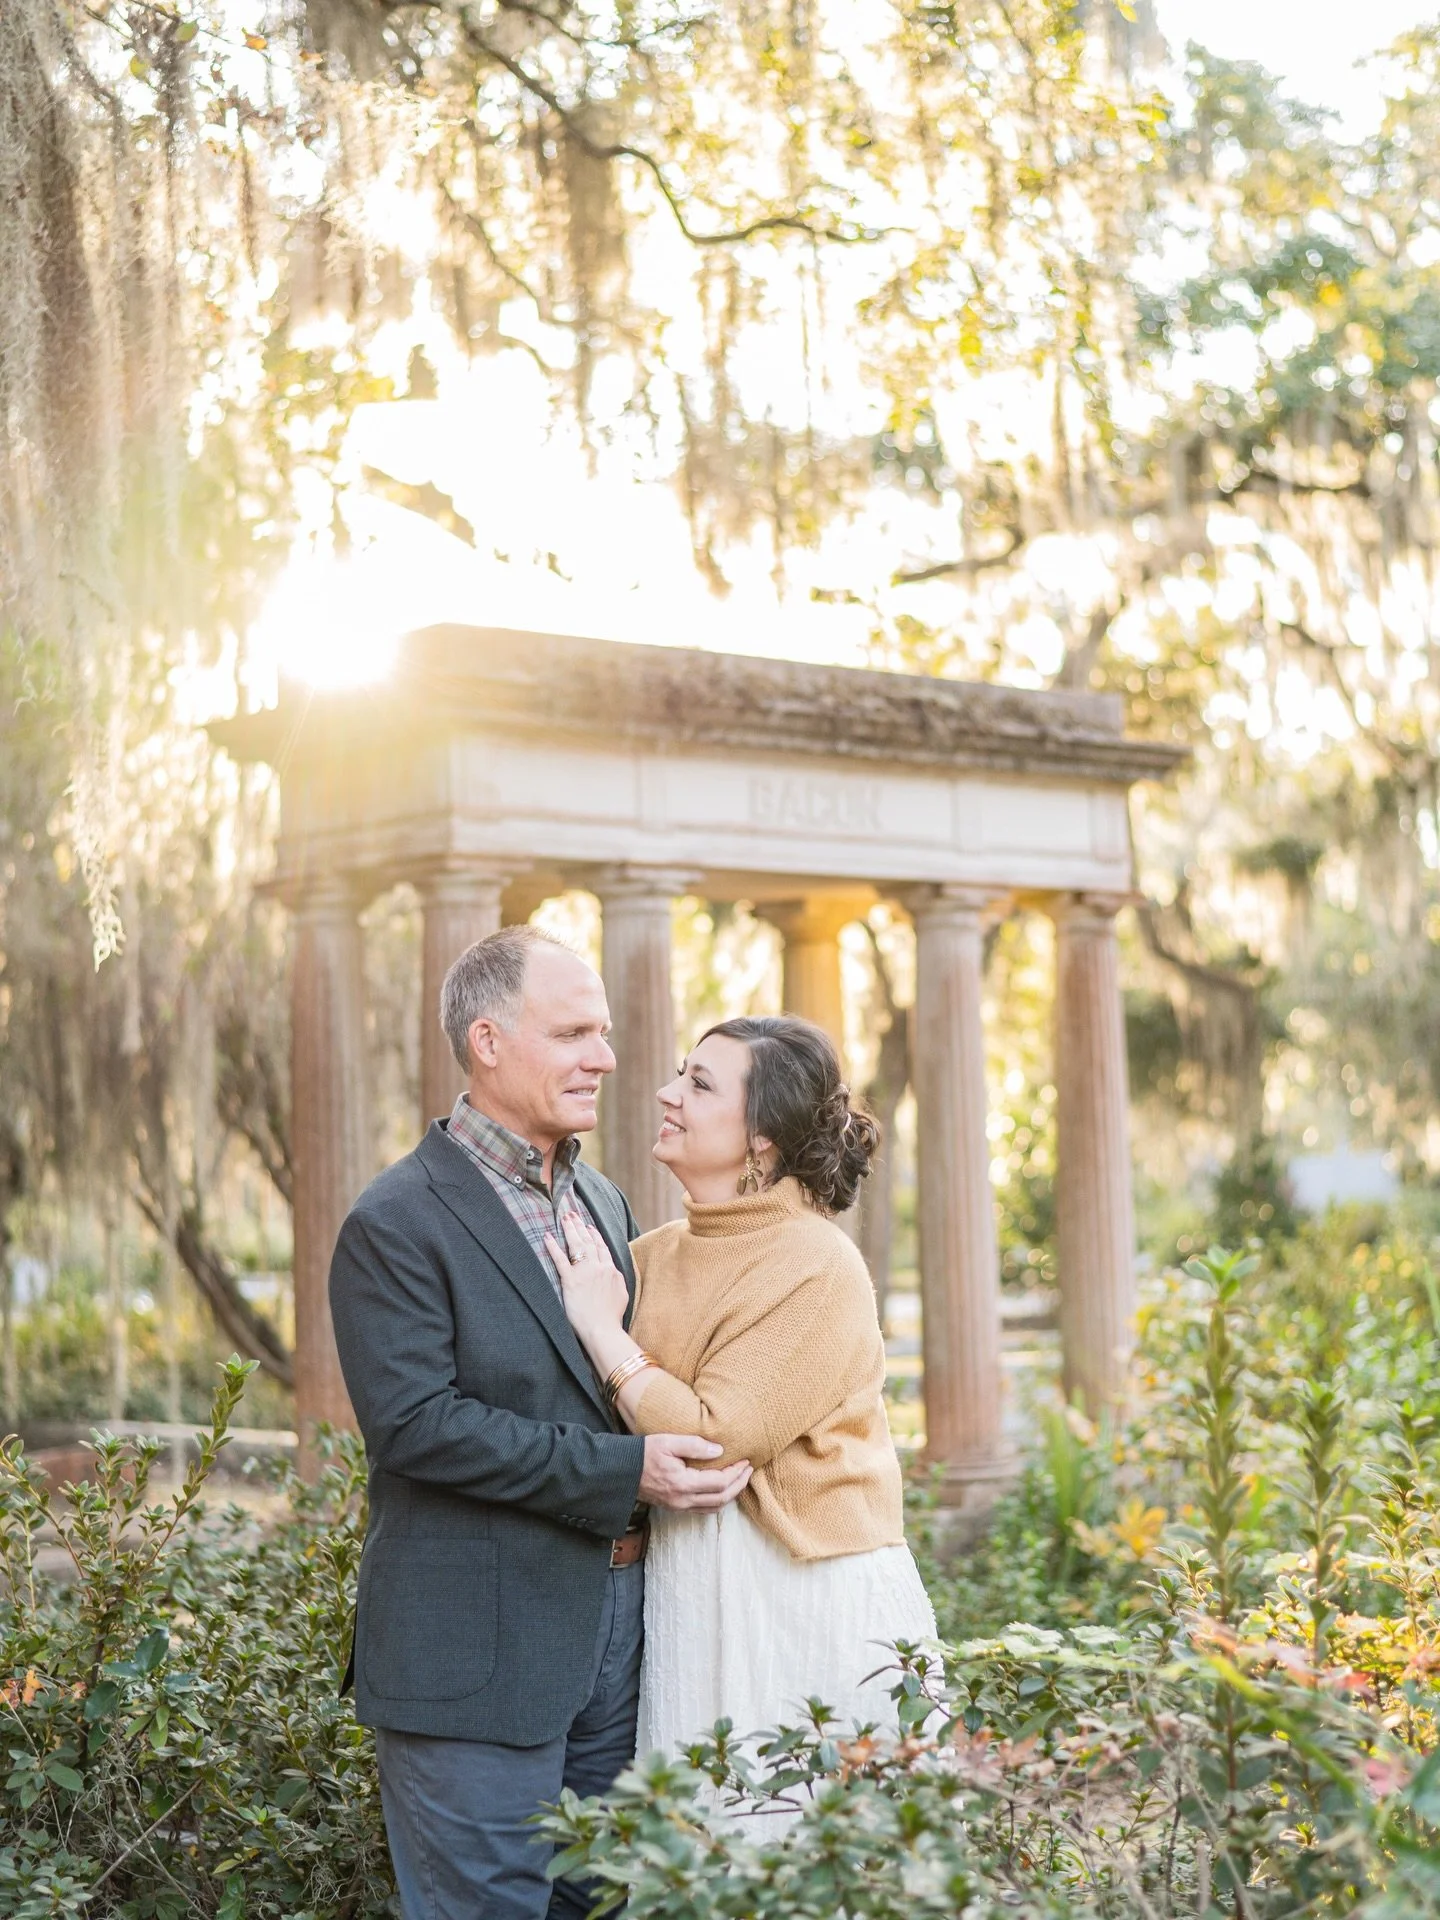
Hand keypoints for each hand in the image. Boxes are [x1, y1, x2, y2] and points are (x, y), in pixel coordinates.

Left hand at [545, 1212, 627, 1340]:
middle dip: (580, 1226)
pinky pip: (560, 1260)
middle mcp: (598, 1267)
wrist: (603, 1328)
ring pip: (576, 1245)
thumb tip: (614, 1272)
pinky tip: (547, 1237)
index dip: (594, 1235)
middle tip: (572, 1214)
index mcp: (611, 1270)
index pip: (601, 1247)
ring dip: (570, 1230)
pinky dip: (553, 1247)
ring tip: (564, 1218)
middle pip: (588, 1241)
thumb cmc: (612, 1316)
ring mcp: (584, 1273)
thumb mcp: (622, 1294)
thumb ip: (617, 1279)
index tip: (589, 1226)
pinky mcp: (570, 1281)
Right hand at [638, 1434, 752, 1510]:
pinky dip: (718, 1501)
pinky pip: (704, 1509)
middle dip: (739, 1484)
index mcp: (682, 1483)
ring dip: (731, 1495)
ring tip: (740, 1479)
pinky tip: (722, 1489)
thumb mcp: (668, 1442)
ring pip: (714, 1507)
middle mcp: (683, 1500)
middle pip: (721, 1498)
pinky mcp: (675, 1507)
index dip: (736, 1473)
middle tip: (749, 1470)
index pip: (719, 1482)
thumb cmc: (643, 1453)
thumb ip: (694, 1445)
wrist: (621, 1472)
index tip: (745, 1461)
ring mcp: (679, 1507)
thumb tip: (719, 1451)